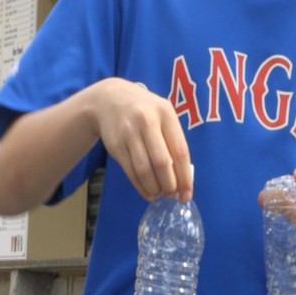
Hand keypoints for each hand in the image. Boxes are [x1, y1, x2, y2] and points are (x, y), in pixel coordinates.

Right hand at [92, 78, 192, 201]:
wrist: (109, 99)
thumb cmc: (144, 110)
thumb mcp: (162, 115)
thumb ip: (172, 139)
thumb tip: (181, 176)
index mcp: (165, 114)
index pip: (180, 151)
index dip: (185, 176)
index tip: (186, 194)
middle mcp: (147, 122)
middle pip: (162, 162)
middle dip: (169, 184)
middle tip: (172, 195)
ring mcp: (129, 133)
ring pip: (144, 169)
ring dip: (153, 187)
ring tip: (159, 195)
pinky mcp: (115, 145)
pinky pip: (130, 170)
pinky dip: (139, 185)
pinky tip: (147, 192)